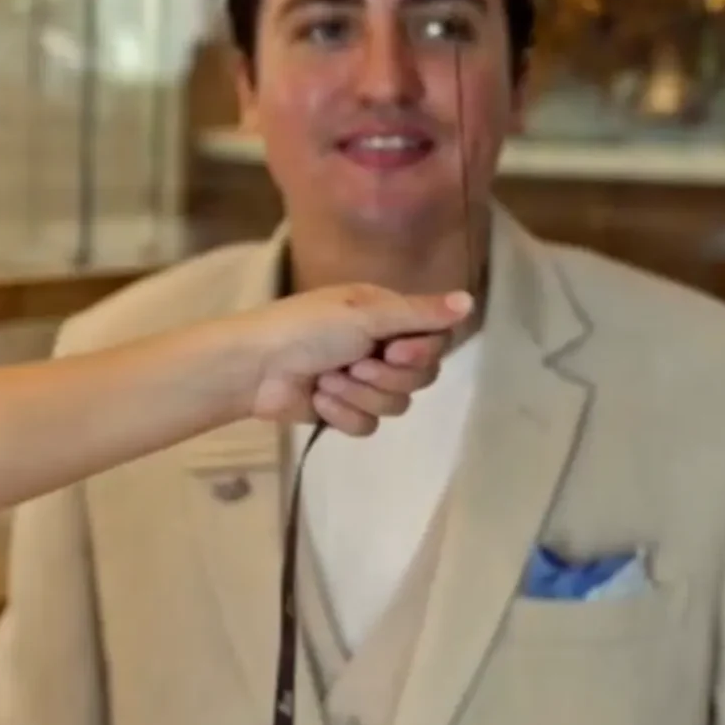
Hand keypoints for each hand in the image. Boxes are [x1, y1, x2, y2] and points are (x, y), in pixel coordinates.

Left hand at [234, 285, 472, 433]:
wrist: (253, 368)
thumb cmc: (306, 328)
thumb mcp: (365, 313)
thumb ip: (419, 313)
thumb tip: (470, 300)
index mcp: (385, 315)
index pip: (435, 341)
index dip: (421, 353)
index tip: (395, 350)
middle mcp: (379, 346)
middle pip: (421, 377)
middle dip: (385, 375)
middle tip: (353, 363)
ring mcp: (361, 381)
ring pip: (396, 404)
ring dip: (359, 394)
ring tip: (327, 380)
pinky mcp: (342, 411)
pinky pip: (369, 425)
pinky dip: (343, 414)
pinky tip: (319, 400)